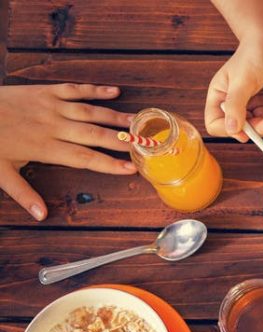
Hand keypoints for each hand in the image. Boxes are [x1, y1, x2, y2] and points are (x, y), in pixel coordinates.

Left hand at [0, 84, 135, 220]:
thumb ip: (22, 193)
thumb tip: (41, 215)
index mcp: (45, 147)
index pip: (84, 158)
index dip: (108, 164)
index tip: (130, 169)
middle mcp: (53, 126)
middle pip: (93, 134)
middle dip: (121, 140)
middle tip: (145, 144)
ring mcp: (50, 106)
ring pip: (89, 111)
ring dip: (115, 116)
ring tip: (138, 122)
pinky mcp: (45, 91)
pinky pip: (74, 89)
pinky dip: (95, 89)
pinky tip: (114, 92)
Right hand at [205, 33, 262, 140]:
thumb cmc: (253, 55)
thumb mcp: (242, 81)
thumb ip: (236, 105)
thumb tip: (232, 129)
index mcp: (221, 97)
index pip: (217, 125)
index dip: (230, 131)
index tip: (246, 132)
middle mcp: (236, 104)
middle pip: (245, 129)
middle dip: (262, 126)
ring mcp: (255, 104)